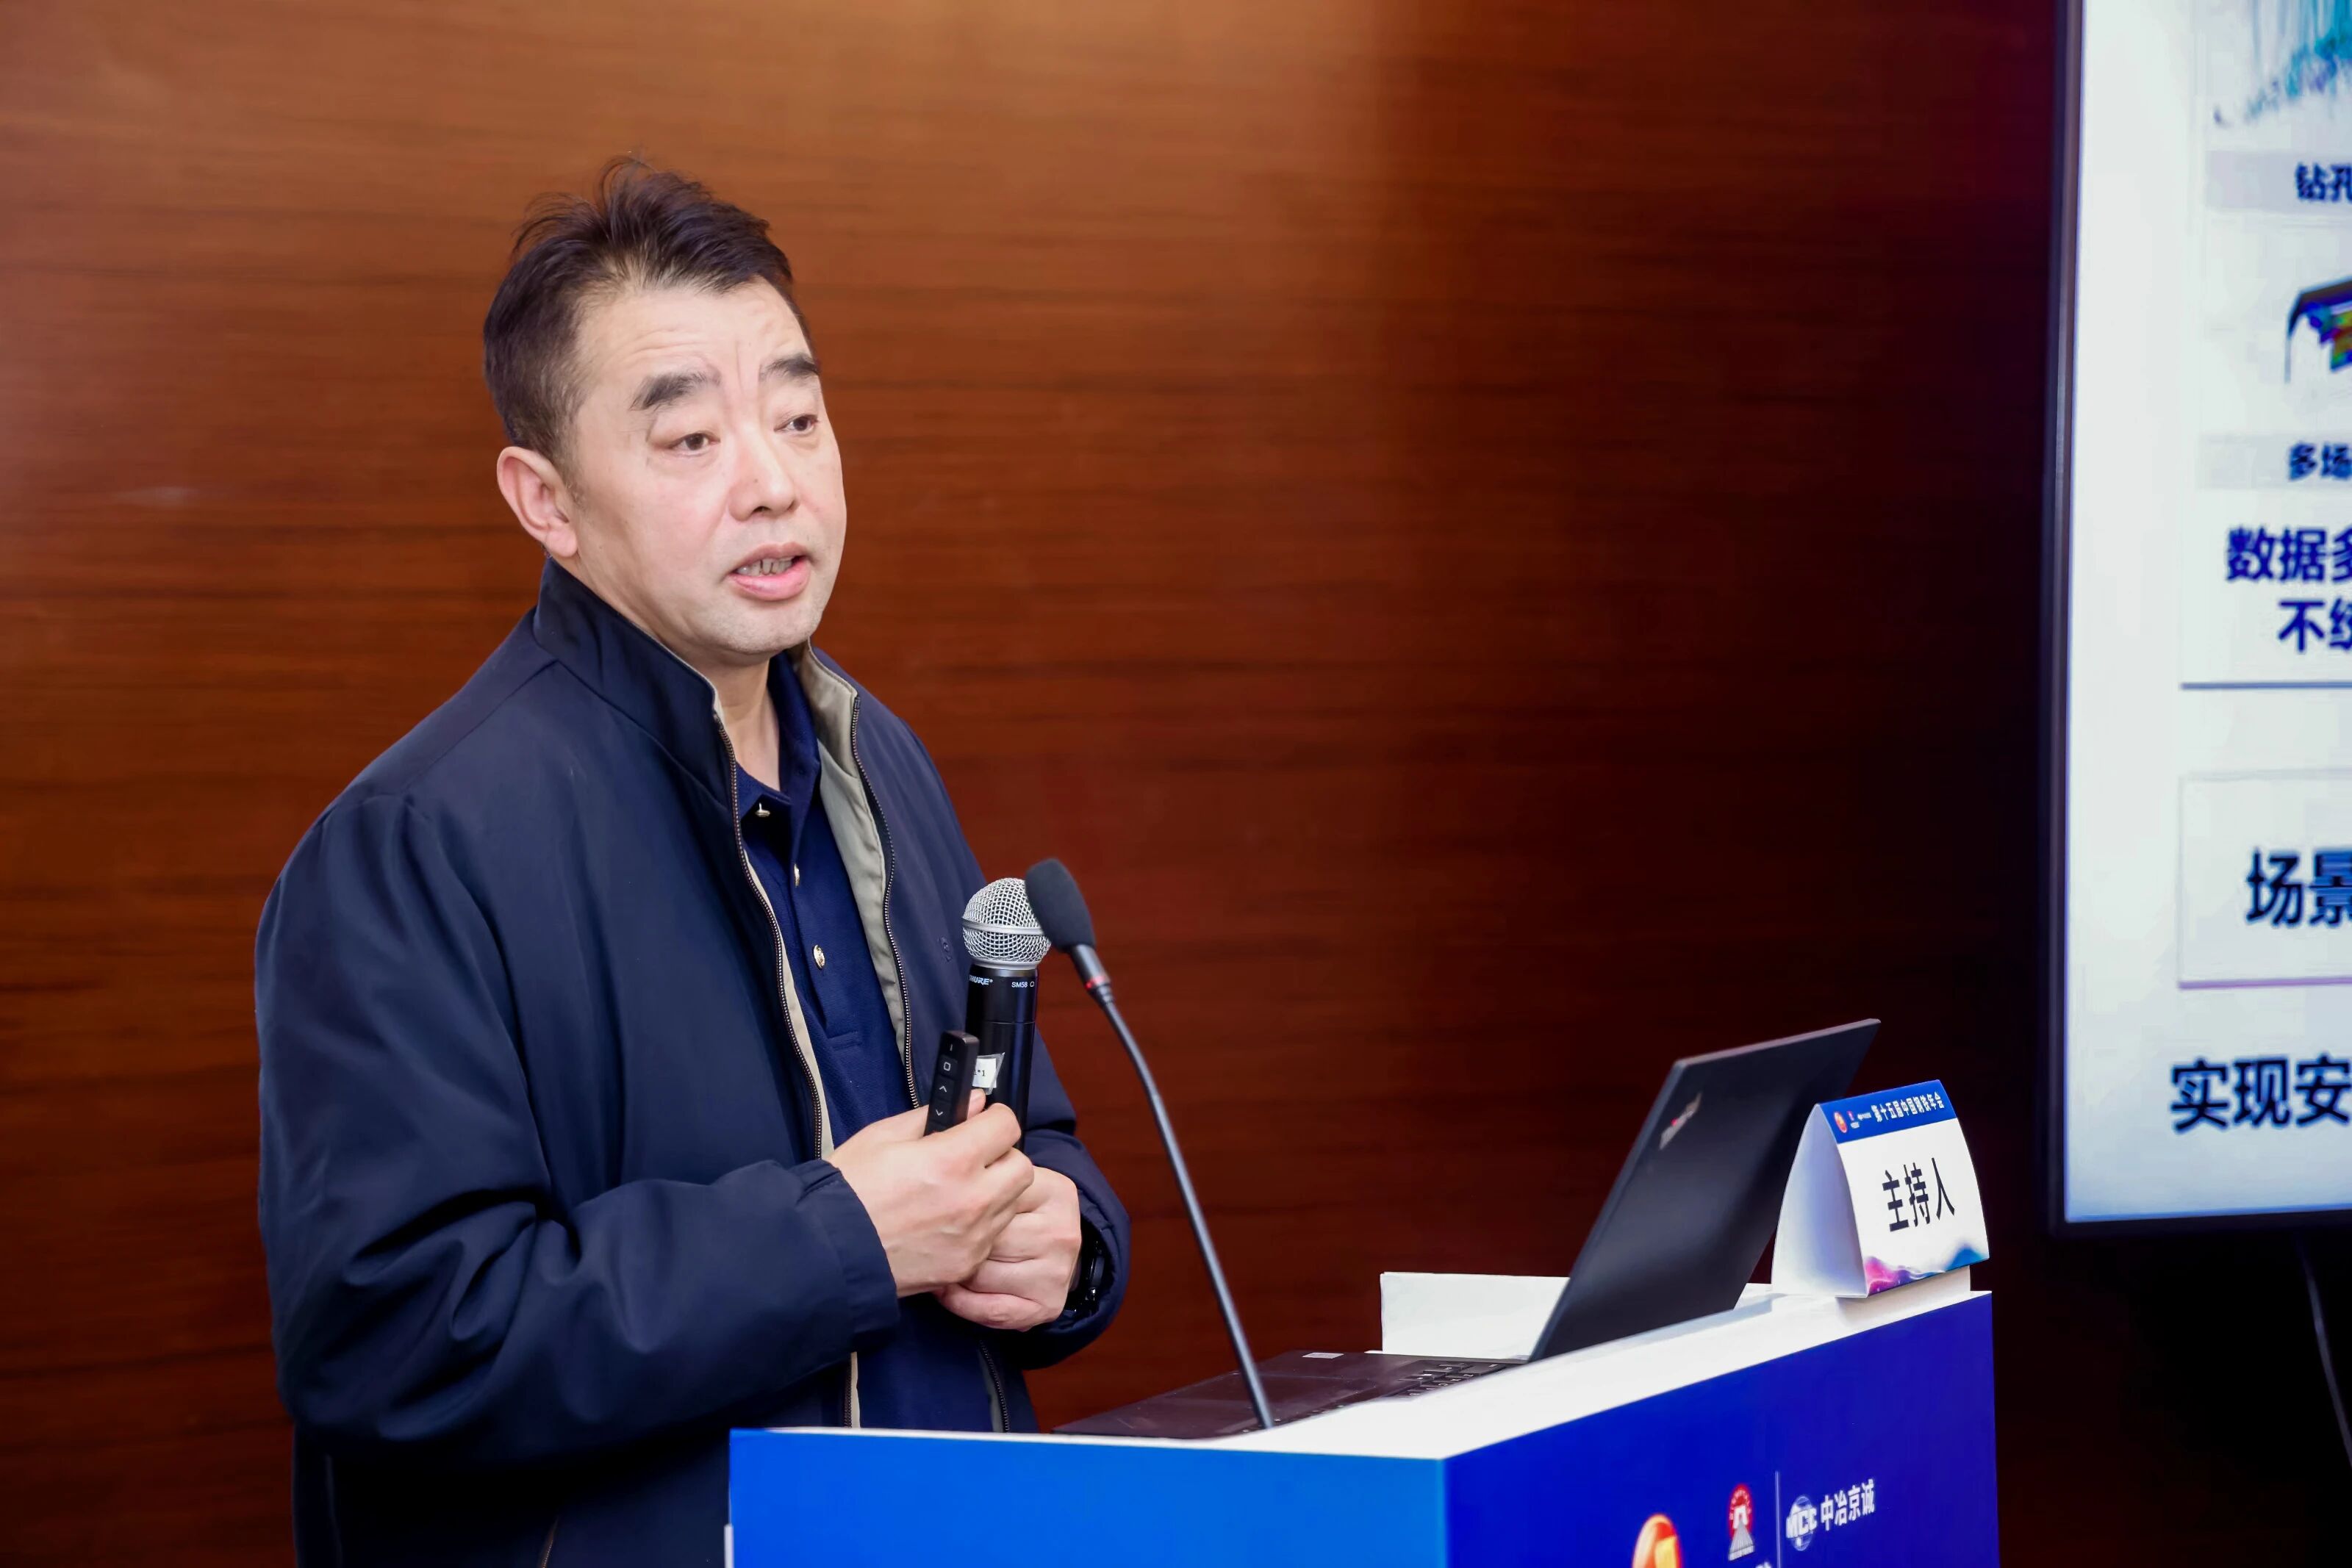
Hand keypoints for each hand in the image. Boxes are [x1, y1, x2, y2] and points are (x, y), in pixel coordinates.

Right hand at [827, 1097, 1032, 1296]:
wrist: (826, 1253)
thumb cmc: (847, 1192)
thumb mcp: (882, 1136)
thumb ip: (934, 1116)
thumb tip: (973, 1104)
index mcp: (952, 1160)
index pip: (1007, 1125)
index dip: (994, 1118)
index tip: (982, 1121)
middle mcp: (972, 1199)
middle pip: (1021, 1167)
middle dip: (1002, 1156)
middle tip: (974, 1156)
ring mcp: (972, 1236)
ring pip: (1011, 1203)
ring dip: (995, 1190)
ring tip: (958, 1190)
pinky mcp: (965, 1263)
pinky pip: (992, 1235)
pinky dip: (980, 1224)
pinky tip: (948, 1220)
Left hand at [938, 1163, 1081, 1331]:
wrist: (1048, 1244)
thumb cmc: (1011, 1205)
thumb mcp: (1002, 1170)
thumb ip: (975, 1150)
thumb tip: (944, 1125)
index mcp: (1055, 1189)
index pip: (993, 1192)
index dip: (959, 1198)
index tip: (940, 1199)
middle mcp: (1063, 1231)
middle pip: (986, 1237)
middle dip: (956, 1236)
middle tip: (936, 1233)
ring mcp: (1059, 1271)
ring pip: (981, 1274)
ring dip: (954, 1270)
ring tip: (942, 1257)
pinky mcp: (1049, 1305)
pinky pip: (990, 1309)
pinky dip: (962, 1303)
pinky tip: (949, 1289)